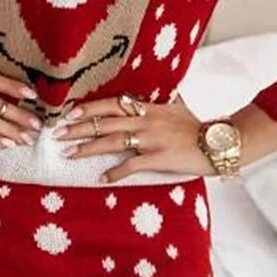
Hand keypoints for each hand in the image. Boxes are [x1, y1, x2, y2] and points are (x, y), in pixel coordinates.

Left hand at [54, 93, 215, 182]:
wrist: (219, 142)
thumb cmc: (198, 127)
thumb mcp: (178, 108)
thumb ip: (162, 103)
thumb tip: (155, 97)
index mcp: (149, 108)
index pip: (113, 104)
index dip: (90, 107)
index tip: (70, 111)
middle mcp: (146, 120)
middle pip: (105, 122)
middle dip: (79, 127)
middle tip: (58, 134)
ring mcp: (152, 139)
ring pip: (113, 141)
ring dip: (88, 148)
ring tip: (69, 155)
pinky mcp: (159, 157)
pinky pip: (132, 165)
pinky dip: (115, 172)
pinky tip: (102, 178)